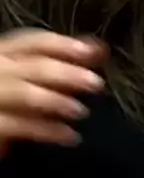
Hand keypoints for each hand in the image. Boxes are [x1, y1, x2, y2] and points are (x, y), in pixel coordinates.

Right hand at [0, 29, 106, 149]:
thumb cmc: (8, 94)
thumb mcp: (27, 72)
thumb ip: (59, 59)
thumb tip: (100, 50)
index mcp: (4, 51)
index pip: (35, 42)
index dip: (66, 46)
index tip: (93, 52)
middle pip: (35, 67)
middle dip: (69, 74)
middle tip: (96, 83)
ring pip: (27, 95)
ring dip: (58, 102)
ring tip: (81, 111)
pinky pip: (21, 126)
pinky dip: (48, 131)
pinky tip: (70, 136)